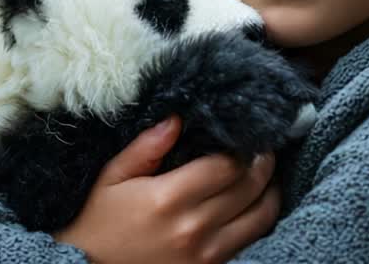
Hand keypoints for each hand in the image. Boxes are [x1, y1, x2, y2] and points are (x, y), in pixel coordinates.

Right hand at [55, 115, 279, 263]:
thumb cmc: (97, 220)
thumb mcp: (111, 177)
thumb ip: (145, 147)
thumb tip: (176, 118)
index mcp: (168, 198)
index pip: (227, 166)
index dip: (244, 147)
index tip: (247, 133)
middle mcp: (193, 228)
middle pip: (249, 188)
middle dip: (263, 163)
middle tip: (265, 148)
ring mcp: (205, 254)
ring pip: (260, 218)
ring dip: (270, 192)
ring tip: (266, 174)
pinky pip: (250, 241)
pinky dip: (259, 218)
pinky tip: (255, 203)